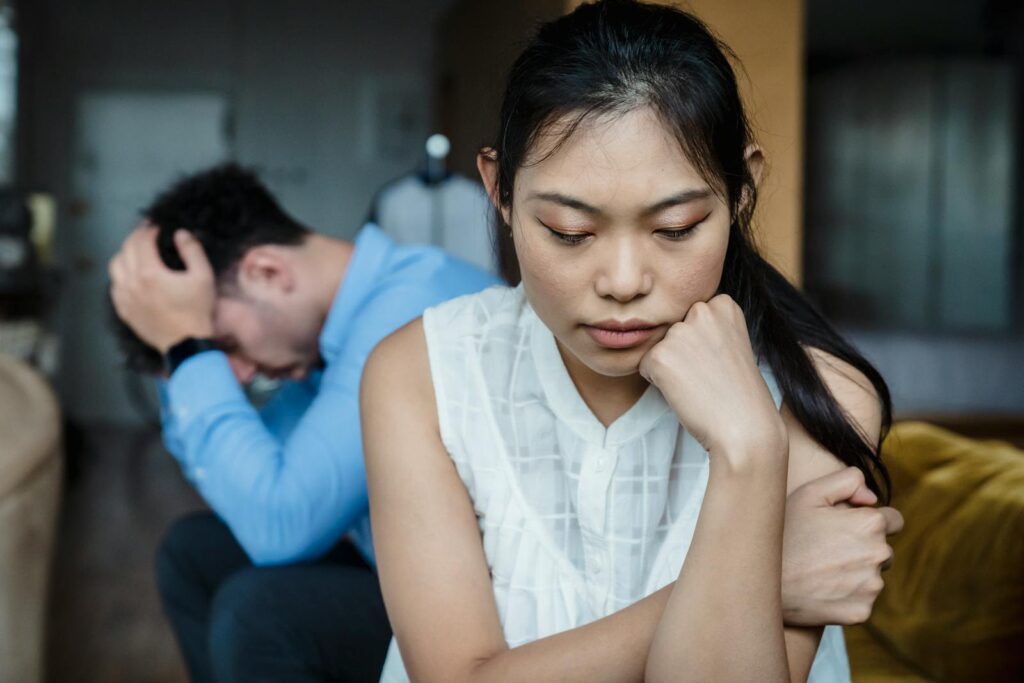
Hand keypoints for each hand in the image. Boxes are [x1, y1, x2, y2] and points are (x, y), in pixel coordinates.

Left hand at [108, 224, 215, 353]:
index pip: (142, 241)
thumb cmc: (197, 311)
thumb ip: (192, 251)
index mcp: (150, 273)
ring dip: (124, 254)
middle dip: (136, 237)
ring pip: (115, 267)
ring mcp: (125, 298)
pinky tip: (132, 275)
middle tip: (146, 233)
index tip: (157, 227)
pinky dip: (120, 275)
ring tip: (136, 252)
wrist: (186, 344)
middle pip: (125, 250)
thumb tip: (180, 234)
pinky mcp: (124, 311)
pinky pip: (114, 286)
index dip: (149, 230)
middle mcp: (132, 283)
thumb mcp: (203, 277)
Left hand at [638, 294, 785, 460]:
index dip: (700, 343)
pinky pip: (644, 366)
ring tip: (699, 384)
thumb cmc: (739, 393)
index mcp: (722, 304)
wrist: (744, 428)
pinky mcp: (660, 355)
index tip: (720, 360)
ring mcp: (679, 332)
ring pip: (658, 347)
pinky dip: (658, 382)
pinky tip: (685, 392)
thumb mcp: (731, 344)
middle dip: (682, 351)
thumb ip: (707, 327)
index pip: (691, 316)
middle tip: (709, 375)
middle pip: (672, 329)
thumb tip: (669, 325)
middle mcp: (701, 310)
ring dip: (670, 366)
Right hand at [781, 467, 902, 625]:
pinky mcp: (863, 611)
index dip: (870, 521)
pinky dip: (847, 595)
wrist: (762, 579)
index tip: (848, 527)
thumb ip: (848, 481)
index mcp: (870, 523)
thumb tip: (872, 498)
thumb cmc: (785, 532)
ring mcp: (872, 586)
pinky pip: (862, 599)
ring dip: (856, 572)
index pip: (894, 520)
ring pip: (873, 575)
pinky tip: (822, 588)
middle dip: (863, 547)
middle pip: (883, 549)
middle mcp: (879, 554)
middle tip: (827, 548)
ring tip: (821, 569)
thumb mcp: (809, 493)